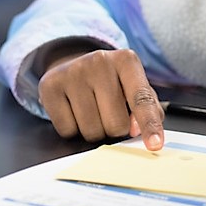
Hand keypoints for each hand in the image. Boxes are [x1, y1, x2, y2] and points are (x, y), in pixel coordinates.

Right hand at [37, 48, 165, 149]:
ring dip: (94, 130)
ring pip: (91, 131)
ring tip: (92, 109)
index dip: (149, 124)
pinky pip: (67, 130)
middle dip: (115, 129)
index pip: (141, 99)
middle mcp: (100, 61)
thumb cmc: (112, 82)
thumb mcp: (134, 87)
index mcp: (127, 60)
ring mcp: (73, 72)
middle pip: (115, 124)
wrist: (74, 65)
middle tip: (109, 112)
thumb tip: (135, 130)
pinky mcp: (50, 85)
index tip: (155, 144)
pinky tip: (73, 110)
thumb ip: (148, 109)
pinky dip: (72, 129)